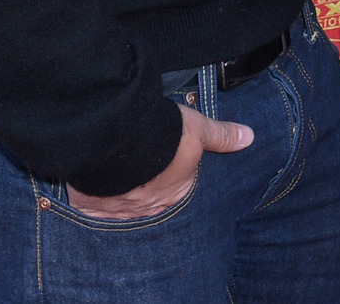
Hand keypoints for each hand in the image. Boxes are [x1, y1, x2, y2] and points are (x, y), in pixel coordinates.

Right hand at [65, 103, 252, 219]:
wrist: (118, 138)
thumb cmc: (163, 136)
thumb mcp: (198, 130)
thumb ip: (222, 136)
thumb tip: (248, 137)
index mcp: (176, 193)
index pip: (178, 193)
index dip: (172, 180)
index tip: (165, 170)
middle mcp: (148, 207)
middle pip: (149, 202)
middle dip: (147, 191)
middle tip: (142, 177)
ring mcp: (118, 209)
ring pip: (121, 206)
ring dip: (120, 194)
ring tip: (118, 179)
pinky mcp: (90, 205)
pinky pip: (92, 207)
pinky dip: (92, 199)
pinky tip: (93, 187)